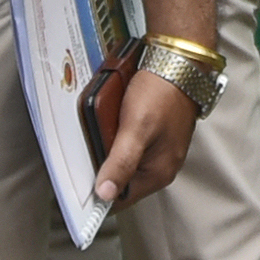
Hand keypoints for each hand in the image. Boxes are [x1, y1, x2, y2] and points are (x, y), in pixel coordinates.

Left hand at [82, 64, 198, 216]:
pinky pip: (128, 142)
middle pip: (120, 178)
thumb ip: (121, 162)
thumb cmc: (162, 93)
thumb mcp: (136, 129)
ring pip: (122, 158)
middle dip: (101, 164)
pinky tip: (111, 118)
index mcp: (158, 173)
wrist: (179, 61)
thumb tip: (105, 194)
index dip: (98, 191)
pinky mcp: (154, 134)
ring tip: (100, 127)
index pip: (120, 198)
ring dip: (107, 146)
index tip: (80, 179)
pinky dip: (116, 133)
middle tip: (89, 144)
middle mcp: (159, 166)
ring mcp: (158, 150)